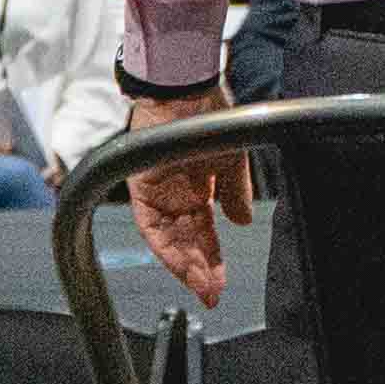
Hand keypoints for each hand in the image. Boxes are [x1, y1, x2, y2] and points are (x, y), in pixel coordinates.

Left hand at [123, 86, 248, 307]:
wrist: (187, 89)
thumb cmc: (209, 116)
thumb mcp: (232, 160)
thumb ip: (235, 192)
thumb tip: (242, 222)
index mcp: (197, 189)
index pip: (203, 232)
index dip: (213, 258)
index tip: (221, 283)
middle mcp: (175, 196)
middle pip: (186, 242)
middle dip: (200, 270)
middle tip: (213, 294)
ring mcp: (157, 194)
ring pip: (169, 240)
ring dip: (185, 265)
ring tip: (203, 287)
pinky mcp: (141, 189)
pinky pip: (151, 227)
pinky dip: (166, 247)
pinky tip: (183, 265)